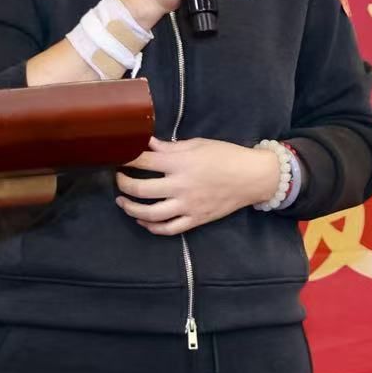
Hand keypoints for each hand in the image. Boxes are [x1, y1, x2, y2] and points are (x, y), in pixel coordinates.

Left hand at [114, 138, 281, 235]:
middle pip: (141, 189)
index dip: (127, 159)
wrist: (253, 177)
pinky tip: (144, 220)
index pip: (144, 161)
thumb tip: (148, 144)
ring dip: (131, 208)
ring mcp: (188, 205)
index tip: (119, 157)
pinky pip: (169, 228)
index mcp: (181, 163)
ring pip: (151, 213)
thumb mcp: (198, 144)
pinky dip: (152, 227)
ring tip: (123, 202)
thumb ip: (170, 147)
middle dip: (123, 184)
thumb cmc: (227, 155)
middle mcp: (181, 186)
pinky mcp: (196, 219)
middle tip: (119, 178)